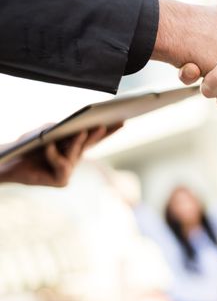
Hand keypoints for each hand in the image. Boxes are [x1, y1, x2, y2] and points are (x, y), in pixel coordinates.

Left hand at [0, 124, 121, 186]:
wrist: (9, 164)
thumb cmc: (28, 145)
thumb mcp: (46, 131)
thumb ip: (61, 129)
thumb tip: (77, 131)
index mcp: (75, 147)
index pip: (95, 137)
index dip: (110, 130)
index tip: (122, 120)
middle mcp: (75, 159)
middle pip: (90, 144)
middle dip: (100, 134)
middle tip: (106, 124)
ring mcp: (70, 171)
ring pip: (76, 152)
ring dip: (78, 141)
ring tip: (84, 130)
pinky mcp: (62, 181)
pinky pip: (60, 162)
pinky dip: (52, 153)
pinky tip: (48, 145)